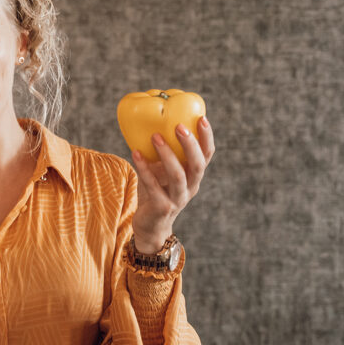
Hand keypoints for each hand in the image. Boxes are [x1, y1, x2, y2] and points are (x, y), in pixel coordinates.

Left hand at [131, 116, 214, 252]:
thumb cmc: (156, 192)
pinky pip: (153, 186)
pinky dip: (144, 168)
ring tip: (155, 136)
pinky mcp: (161, 207)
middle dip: (190, 144)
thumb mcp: (161, 171)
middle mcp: (190, 187)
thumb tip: (149, 123)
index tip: (202, 118)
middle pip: (198, 165)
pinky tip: (135, 153)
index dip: (206, 137)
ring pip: (177, 175)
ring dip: (167, 154)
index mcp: (194, 176)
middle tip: (179, 126)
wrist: (150, 226)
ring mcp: (177, 199)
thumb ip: (161, 153)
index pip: (207, 155)